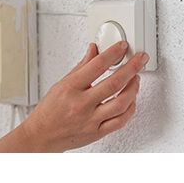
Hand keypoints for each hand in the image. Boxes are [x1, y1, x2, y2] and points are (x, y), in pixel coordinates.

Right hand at [0, 41, 145, 152]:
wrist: (42, 135)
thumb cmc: (49, 111)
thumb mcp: (61, 84)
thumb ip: (81, 67)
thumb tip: (94, 50)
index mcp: (70, 88)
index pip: (97, 66)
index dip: (113, 53)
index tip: (122, 46)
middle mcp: (81, 104)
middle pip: (114, 84)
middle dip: (132, 68)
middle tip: (140, 59)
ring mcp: (90, 120)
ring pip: (121, 103)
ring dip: (133, 88)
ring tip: (136, 78)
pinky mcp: (97, 132)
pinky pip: (120, 121)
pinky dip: (130, 109)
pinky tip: (132, 99)